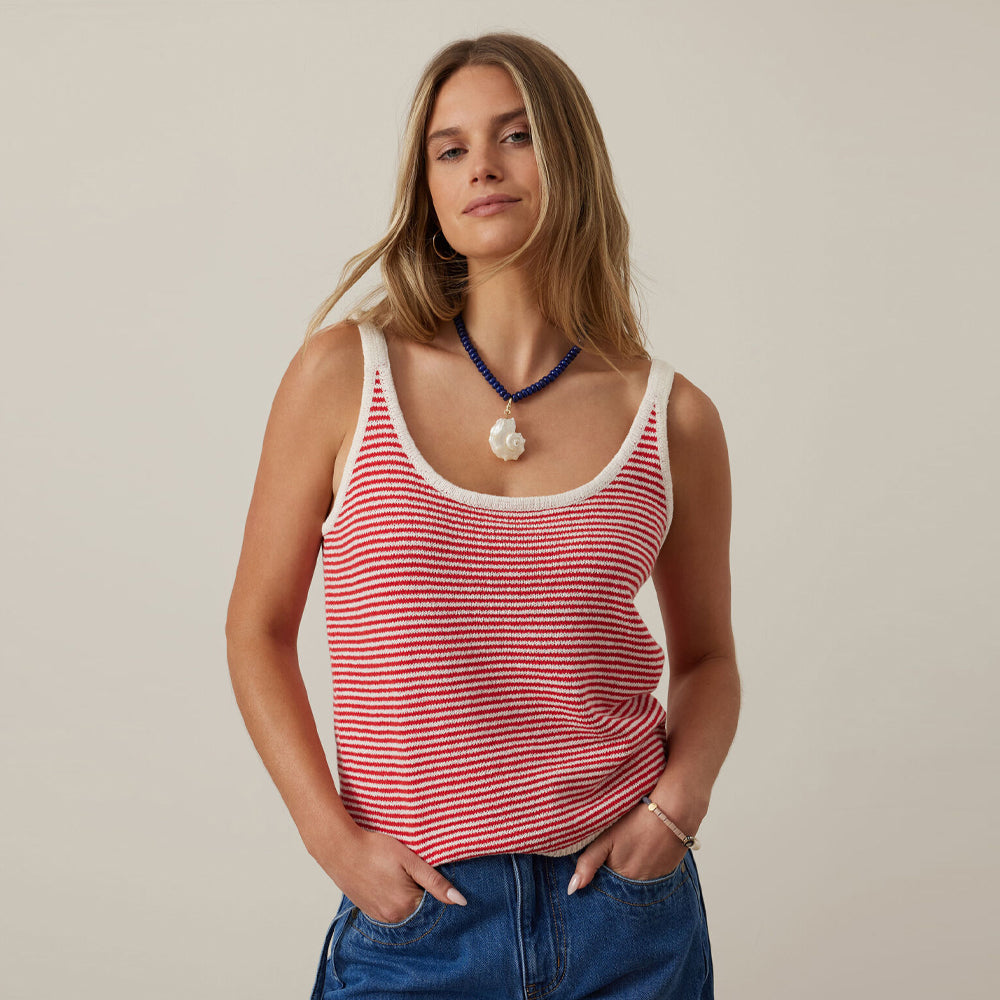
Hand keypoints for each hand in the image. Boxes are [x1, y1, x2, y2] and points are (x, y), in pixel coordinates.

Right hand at [316, 825, 467, 922]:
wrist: (340, 848)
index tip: (421, 867)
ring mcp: (379, 916)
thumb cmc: (375, 849)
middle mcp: (394, 917)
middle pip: (418, 904)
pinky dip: (391, 895)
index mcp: (407, 905)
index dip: (430, 883)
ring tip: (393, 870)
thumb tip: (461, 902)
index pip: (433, 901)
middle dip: (418, 888)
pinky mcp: (368, 910)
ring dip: (404, 892)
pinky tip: (384, 877)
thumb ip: (436, 882)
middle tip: (405, 866)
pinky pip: (389, 907)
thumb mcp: (410, 861)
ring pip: (403, 906)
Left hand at [567, 801, 690, 893]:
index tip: (595, 867)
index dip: (598, 877)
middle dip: (612, 878)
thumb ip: (588, 863)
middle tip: (614, 854)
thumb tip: (572, 889)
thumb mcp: (607, 838)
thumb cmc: (637, 821)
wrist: (674, 811)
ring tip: (630, 850)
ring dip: (630, 873)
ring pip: (635, 882)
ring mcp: (655, 881)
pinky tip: (643, 851)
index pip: (604, 888)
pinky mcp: (668, 873)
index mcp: (621, 878)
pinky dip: (645, 868)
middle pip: (620, 887)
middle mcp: (639, 886)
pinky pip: (651, 877)